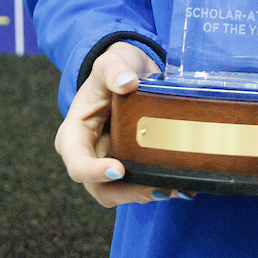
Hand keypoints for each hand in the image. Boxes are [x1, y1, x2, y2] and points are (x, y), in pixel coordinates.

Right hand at [55, 41, 188, 207]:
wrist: (131, 71)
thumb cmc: (114, 68)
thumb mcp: (110, 63)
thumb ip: (114, 70)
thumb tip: (127, 82)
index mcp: (75, 135)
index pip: (77, 163)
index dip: (93, 172)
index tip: (118, 169)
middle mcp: (89, 156)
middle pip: (100, 189)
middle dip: (128, 193)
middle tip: (157, 187)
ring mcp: (110, 163)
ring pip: (122, 193)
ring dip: (147, 194)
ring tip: (176, 189)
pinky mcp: (131, 164)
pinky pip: (141, 184)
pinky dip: (160, 187)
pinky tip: (183, 186)